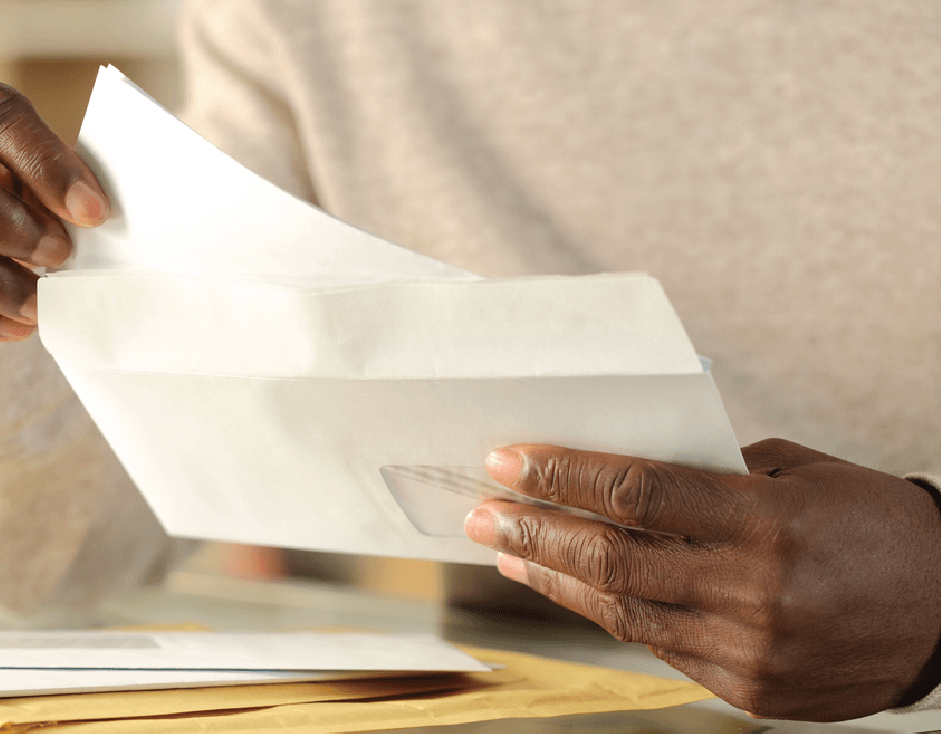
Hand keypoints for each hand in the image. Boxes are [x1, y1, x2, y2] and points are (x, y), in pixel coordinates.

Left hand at [464, 438, 940, 719]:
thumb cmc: (877, 525)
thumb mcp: (799, 474)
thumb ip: (711, 474)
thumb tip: (620, 473)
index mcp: (768, 521)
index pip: (637, 492)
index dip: (562, 475)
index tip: (506, 461)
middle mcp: (753, 591)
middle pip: (613, 557)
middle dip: (534, 531)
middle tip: (479, 514)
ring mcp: (749, 650)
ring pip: (623, 611)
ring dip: (554, 579)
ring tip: (506, 552)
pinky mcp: (749, 691)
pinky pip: (659, 647)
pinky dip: (609, 614)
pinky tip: (572, 589)